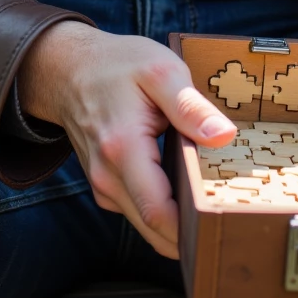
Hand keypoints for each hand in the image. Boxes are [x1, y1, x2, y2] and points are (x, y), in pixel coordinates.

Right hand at [16, 21, 235, 258]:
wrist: (69, 69)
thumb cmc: (116, 65)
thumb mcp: (160, 70)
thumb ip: (191, 107)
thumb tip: (224, 136)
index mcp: (123, 148)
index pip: (158, 213)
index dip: (193, 228)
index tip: (224, 221)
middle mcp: (107, 177)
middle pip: (155, 229)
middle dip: (192, 232)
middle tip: (228, 217)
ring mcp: (103, 186)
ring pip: (147, 224)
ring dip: (178, 222)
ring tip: (210, 199)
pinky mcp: (105, 187)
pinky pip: (138, 210)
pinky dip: (162, 208)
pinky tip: (183, 188)